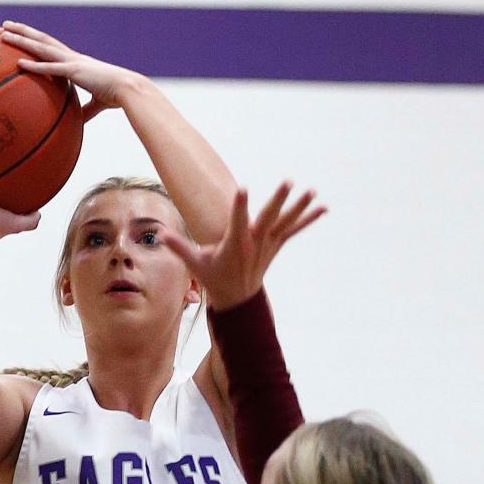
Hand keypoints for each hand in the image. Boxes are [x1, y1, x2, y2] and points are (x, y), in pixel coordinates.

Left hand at [1, 21, 138, 121]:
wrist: (127, 90)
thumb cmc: (115, 95)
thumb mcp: (97, 104)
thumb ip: (85, 110)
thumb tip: (77, 122)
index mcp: (76, 62)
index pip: (51, 47)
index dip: (36, 40)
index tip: (22, 34)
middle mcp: (71, 57)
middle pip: (42, 40)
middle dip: (23, 31)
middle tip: (5, 25)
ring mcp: (72, 61)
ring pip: (42, 47)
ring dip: (22, 40)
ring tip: (5, 33)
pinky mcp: (75, 71)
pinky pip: (50, 67)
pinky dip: (34, 65)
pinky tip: (19, 63)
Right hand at [162, 182, 326, 311]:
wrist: (237, 301)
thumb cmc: (214, 278)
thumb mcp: (195, 265)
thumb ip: (179, 248)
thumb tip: (160, 234)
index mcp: (234, 245)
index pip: (236, 221)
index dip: (240, 205)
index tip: (243, 188)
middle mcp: (254, 243)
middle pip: (268, 218)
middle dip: (278, 200)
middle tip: (289, 182)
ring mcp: (267, 244)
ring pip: (285, 223)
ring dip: (300, 207)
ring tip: (312, 191)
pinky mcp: (276, 246)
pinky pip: (293, 230)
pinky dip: (308, 220)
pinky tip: (323, 207)